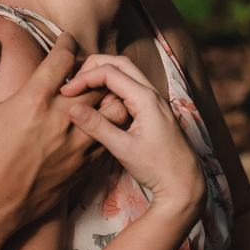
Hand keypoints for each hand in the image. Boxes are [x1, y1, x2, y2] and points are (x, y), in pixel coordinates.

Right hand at [0, 32, 99, 230]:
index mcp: (33, 101)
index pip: (64, 58)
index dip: (67, 42)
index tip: (66, 39)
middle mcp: (61, 120)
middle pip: (94, 81)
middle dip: (90, 68)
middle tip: (82, 66)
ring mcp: (76, 145)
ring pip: (111, 109)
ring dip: (106, 95)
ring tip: (94, 92)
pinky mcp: (83, 165)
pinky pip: (109, 137)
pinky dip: (108, 124)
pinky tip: (95, 120)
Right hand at [59, 57, 204, 221]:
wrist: (184, 184)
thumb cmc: (157, 168)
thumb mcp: (123, 148)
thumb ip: (98, 126)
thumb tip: (72, 108)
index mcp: (146, 98)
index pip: (109, 72)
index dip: (84, 78)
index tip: (65, 92)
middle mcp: (152, 93)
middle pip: (120, 64)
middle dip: (94, 67)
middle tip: (73, 82)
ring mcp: (155, 101)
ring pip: (127, 75)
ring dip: (104, 78)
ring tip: (83, 93)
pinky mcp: (154, 111)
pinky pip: (132, 90)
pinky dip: (113, 90)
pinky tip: (101, 106)